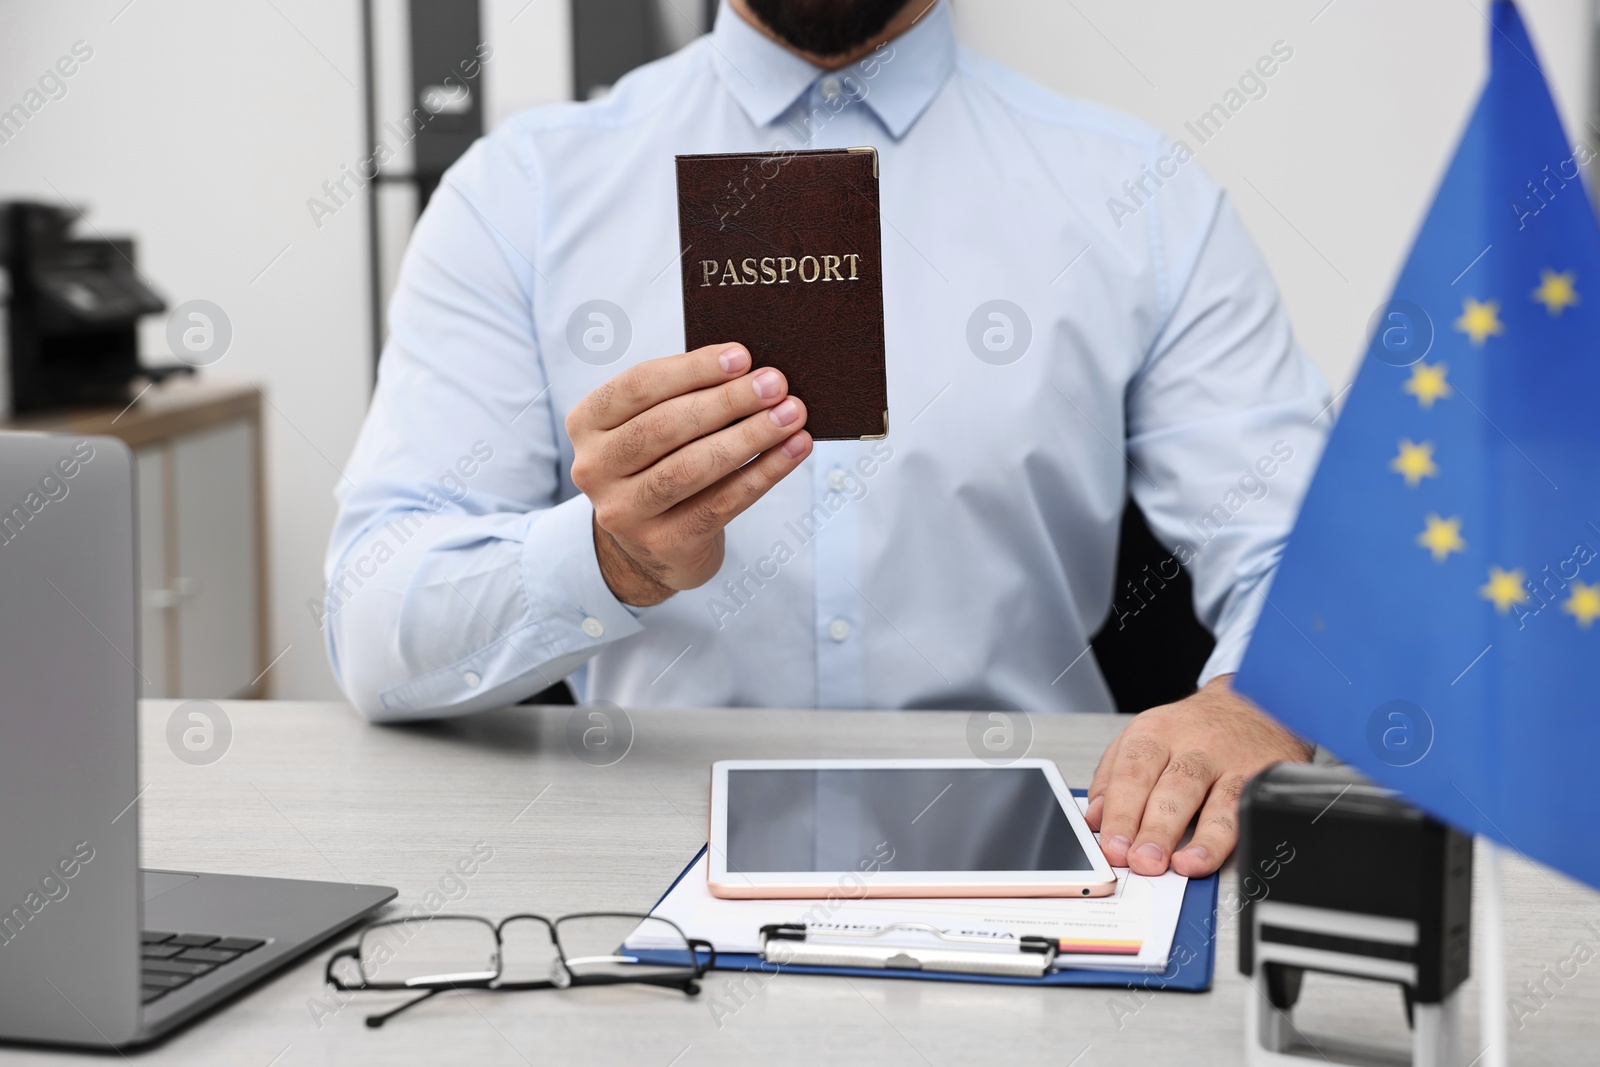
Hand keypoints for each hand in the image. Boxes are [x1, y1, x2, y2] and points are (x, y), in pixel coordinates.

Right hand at [567, 342, 811, 605]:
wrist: (651, 545)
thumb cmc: (661, 463)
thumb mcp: (652, 424)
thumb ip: (684, 395)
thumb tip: (749, 368)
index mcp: (586, 423)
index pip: (638, 386)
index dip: (693, 369)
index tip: (743, 357)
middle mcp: (594, 469)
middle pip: (666, 426)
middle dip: (727, 401)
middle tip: (776, 384)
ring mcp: (624, 512)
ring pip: (693, 467)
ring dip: (750, 436)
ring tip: (791, 415)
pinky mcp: (663, 543)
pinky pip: (722, 503)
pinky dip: (764, 473)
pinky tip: (794, 450)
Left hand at [1084, 676, 1311, 876]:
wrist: (1248, 704)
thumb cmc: (1189, 729)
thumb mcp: (1142, 738)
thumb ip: (1112, 779)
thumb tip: (1094, 819)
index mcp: (1154, 733)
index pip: (1132, 774)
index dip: (1120, 814)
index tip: (1112, 848)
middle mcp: (1193, 745)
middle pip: (1172, 788)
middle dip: (1155, 830)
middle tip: (1141, 861)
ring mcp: (1231, 762)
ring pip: (1215, 801)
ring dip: (1199, 839)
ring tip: (1182, 865)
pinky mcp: (1261, 778)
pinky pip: (1247, 811)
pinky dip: (1231, 838)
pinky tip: (1216, 856)